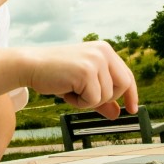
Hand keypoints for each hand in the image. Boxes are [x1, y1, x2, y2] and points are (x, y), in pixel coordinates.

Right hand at [25, 41, 139, 117]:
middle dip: (106, 98)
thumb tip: (117, 113)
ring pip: (106, 96)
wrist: (30, 65)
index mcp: (105, 50)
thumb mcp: (83, 85)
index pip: (127, 75)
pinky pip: (93, 100)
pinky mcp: (86, 71)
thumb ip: (101, 97)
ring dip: (87, 101)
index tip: (132, 109)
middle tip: (84, 96)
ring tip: (70, 90)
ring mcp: (96, 60)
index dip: (131, 94)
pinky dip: (79, 103)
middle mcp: (103, 52)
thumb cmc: (55, 74)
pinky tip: (66, 91)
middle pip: (123, 86)